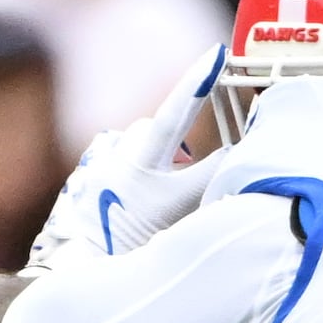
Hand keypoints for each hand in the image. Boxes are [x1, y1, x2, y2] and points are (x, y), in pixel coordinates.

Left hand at [28, 46, 226, 273]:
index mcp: (144, 161)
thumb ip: (215, 178)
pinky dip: (127, 168)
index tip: (215, 54)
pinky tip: (126, 199)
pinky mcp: (84, 174)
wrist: (81, 268)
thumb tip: (242, 153)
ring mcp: (98, 163)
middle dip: (176, 145)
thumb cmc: (137, 243)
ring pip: (136, 143)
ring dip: (151, 158)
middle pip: (158, 129)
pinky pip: (114, 157)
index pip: (179, 112)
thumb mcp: (184, 212)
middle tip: (185, 180)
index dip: (199, 82)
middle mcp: (118, 153)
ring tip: (152, 197)